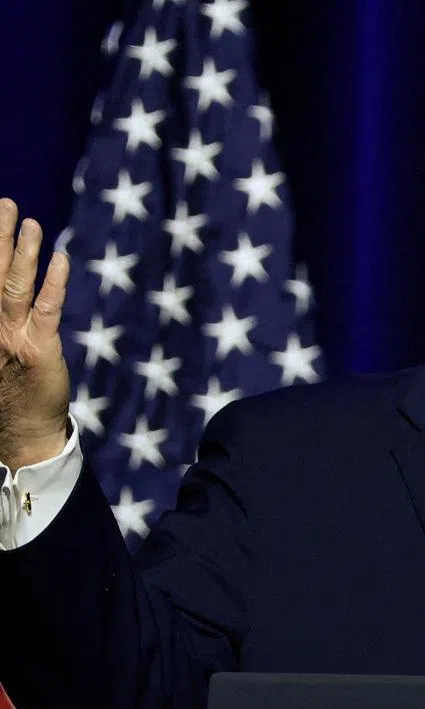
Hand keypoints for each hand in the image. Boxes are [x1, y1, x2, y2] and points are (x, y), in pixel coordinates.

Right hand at [0, 199, 70, 470]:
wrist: (19, 432)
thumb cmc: (6, 389)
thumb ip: (1, 313)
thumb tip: (4, 282)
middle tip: (5, 202)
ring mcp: (11, 335)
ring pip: (14, 283)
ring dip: (22, 250)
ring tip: (28, 219)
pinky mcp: (40, 348)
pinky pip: (47, 308)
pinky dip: (54, 282)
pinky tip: (61, 258)